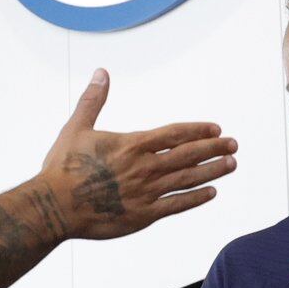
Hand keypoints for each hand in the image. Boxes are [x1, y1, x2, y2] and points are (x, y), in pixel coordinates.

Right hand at [40, 69, 236, 239]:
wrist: (54, 206)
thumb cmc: (62, 167)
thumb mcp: (76, 127)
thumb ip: (93, 100)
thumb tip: (101, 72)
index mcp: (131, 144)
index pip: (174, 134)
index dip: (197, 130)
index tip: (216, 128)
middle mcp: (144, 167)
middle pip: (188, 155)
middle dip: (213, 148)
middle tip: (233, 144)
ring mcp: (146, 192)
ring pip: (188, 178)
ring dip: (212, 171)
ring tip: (231, 164)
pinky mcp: (143, 215)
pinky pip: (177, 205)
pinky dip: (196, 198)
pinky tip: (211, 193)